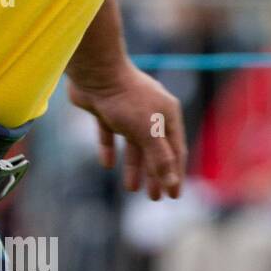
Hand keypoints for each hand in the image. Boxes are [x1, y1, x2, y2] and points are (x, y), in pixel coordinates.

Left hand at [67, 64, 186, 199]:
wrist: (95, 71)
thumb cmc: (126, 100)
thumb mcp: (147, 132)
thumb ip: (160, 158)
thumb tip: (172, 182)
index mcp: (167, 115)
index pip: (175, 151)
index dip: (175, 174)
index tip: (173, 195)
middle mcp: (150, 113)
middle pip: (155, 150)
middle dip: (155, 175)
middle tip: (154, 198)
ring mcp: (126, 111)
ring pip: (133, 145)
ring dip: (134, 167)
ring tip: (131, 188)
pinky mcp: (104, 109)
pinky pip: (108, 133)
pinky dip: (109, 149)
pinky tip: (107, 164)